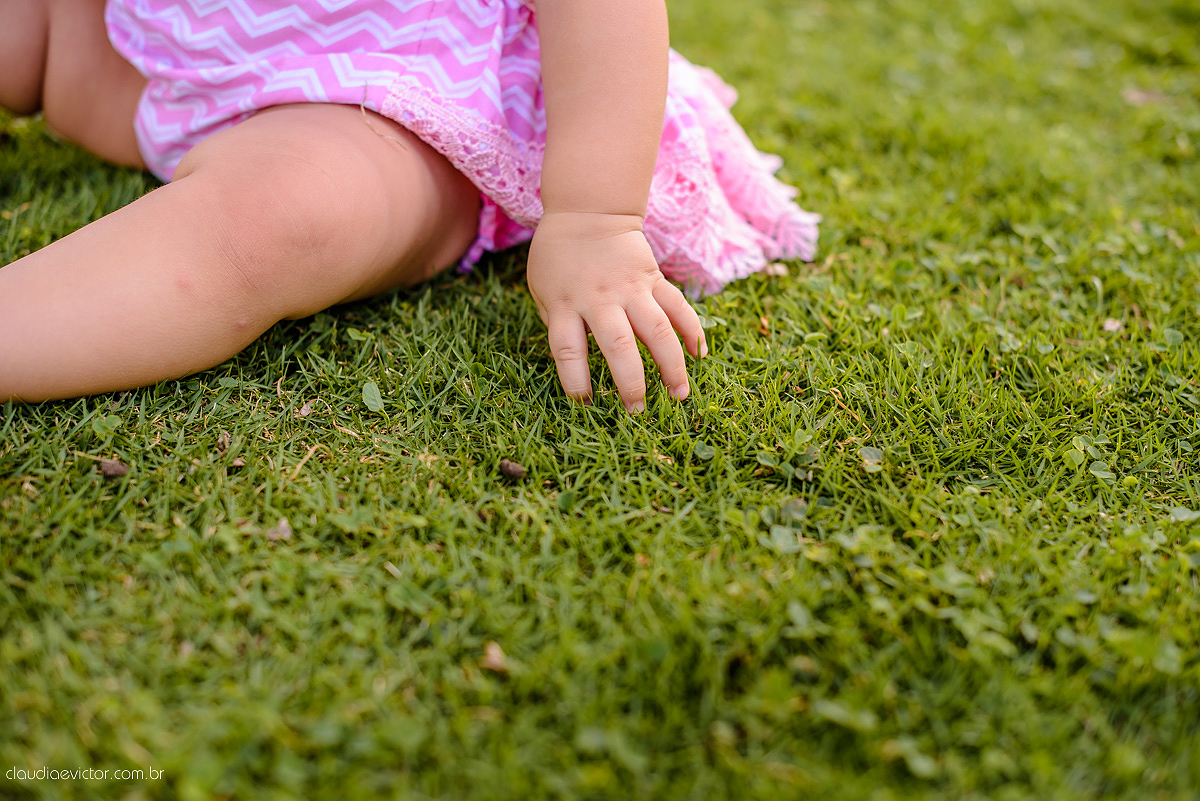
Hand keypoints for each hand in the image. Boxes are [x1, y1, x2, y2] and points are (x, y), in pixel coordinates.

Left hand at [527, 211, 707, 412]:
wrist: (587, 210)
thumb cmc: (558, 257)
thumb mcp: (542, 290)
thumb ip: (556, 323)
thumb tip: (578, 364)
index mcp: (564, 304)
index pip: (567, 349)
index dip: (575, 380)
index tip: (585, 404)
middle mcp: (599, 298)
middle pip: (618, 345)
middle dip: (631, 381)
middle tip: (639, 410)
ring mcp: (630, 288)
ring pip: (656, 329)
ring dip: (671, 364)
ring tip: (680, 394)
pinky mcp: (653, 279)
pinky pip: (677, 306)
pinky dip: (692, 330)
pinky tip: (699, 355)